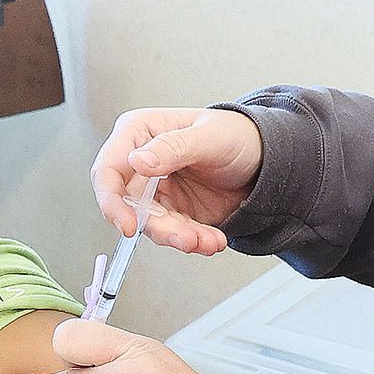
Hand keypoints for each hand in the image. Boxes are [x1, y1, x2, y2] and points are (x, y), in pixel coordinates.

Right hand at [91, 108, 265, 255]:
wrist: (265, 159)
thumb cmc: (235, 134)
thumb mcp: (209, 136)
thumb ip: (172, 147)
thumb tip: (136, 161)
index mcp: (138, 133)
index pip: (108, 169)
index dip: (111, 200)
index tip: (128, 224)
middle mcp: (141, 164)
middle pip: (129, 205)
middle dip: (159, 226)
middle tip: (185, 238)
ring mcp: (156, 191)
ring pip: (152, 225)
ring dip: (180, 236)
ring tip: (207, 240)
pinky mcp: (173, 211)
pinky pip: (174, 233)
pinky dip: (194, 240)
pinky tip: (213, 239)